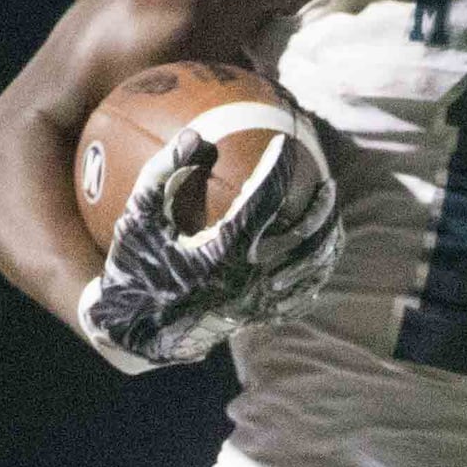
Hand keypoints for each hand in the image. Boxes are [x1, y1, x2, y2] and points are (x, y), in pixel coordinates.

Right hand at [78, 113, 343, 368]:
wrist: (133, 332)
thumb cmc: (133, 267)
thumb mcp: (138, 217)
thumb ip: (164, 172)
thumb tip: (197, 134)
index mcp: (222, 251)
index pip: (265, 198)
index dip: (278, 166)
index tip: (285, 143)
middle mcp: (248, 279)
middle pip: (304, 237)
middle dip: (322, 207)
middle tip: (328, 184)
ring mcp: (256, 303)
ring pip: (311, 269)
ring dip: (327, 240)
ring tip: (333, 217)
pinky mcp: (256, 319)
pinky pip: (300, 297)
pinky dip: (314, 275)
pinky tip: (319, 259)